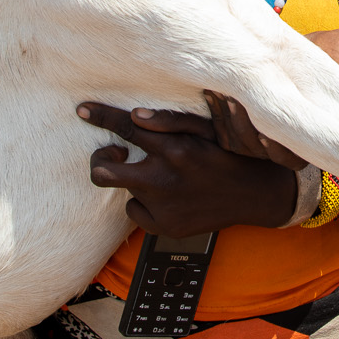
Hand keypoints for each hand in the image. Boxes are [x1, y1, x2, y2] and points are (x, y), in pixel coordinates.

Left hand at [81, 101, 298, 235]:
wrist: (256, 194)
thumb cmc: (230, 154)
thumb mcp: (207, 129)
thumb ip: (171, 120)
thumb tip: (136, 116)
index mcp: (174, 150)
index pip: (126, 128)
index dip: (101, 117)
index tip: (82, 110)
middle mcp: (163, 180)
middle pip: (103, 173)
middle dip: (101, 160)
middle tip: (114, 154)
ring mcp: (163, 208)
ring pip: (124, 192)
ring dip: (135, 181)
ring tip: (158, 176)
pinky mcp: (166, 228)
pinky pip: (137, 213)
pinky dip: (146, 203)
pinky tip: (168, 196)